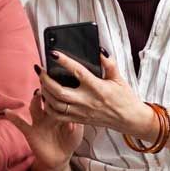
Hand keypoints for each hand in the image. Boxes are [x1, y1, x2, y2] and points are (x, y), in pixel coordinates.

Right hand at [7, 83, 81, 170]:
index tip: (61, 78)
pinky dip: (13, 118)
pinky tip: (7, 112)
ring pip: (35, 108)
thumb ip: (76, 125)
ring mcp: (38, 122)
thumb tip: (72, 119)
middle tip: (48, 79)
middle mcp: (48, 115)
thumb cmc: (69, 142)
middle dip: (46, 89)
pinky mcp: (31, 132)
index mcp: (61, 112)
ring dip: (35, 100)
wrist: (60, 158)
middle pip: (46, 99)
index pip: (59, 98)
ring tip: (37, 94)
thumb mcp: (78, 132)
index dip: (59, 89)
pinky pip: (20, 124)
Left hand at [39, 51, 154, 136]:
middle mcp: (87, 101)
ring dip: (45, 92)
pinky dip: (49, 107)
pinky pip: (58, 116)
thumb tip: (99, 50)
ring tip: (41, 81)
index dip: (64, 61)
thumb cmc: (125, 98)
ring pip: (55, 104)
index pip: (77, 72)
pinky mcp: (79, 120)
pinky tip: (46, 98)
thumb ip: (108, 63)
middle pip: (59, 91)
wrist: (129, 119)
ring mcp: (81, 112)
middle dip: (46, 79)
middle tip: (40, 69)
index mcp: (97, 88)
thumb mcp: (118, 78)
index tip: (53, 53)